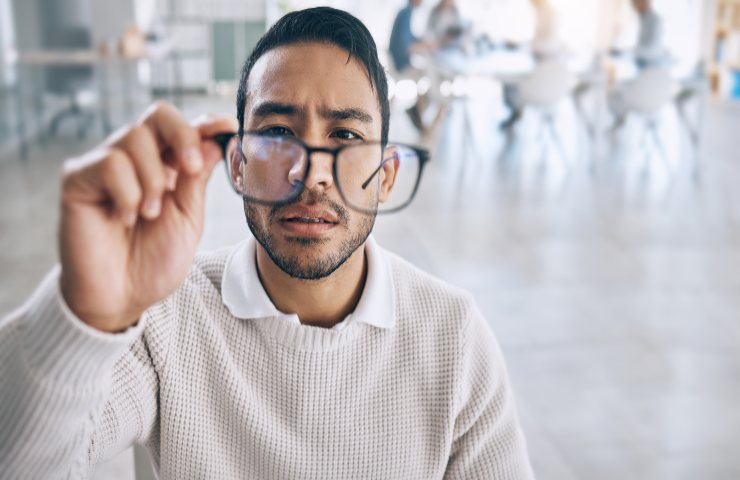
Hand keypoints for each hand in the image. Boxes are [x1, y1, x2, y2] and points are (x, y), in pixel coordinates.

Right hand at [58, 102, 236, 331]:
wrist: (121, 297)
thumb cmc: (153, 261)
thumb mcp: (188, 218)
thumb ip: (197, 180)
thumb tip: (215, 140)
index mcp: (166, 166)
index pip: (185, 127)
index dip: (207, 123)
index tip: (229, 127)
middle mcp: (135, 159)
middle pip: (158, 114)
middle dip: (182, 137)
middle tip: (190, 170)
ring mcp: (104, 165)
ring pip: (134, 137)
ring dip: (151, 180)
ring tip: (149, 215)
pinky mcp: (77, 178)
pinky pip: (110, 163)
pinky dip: (127, 194)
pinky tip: (124, 218)